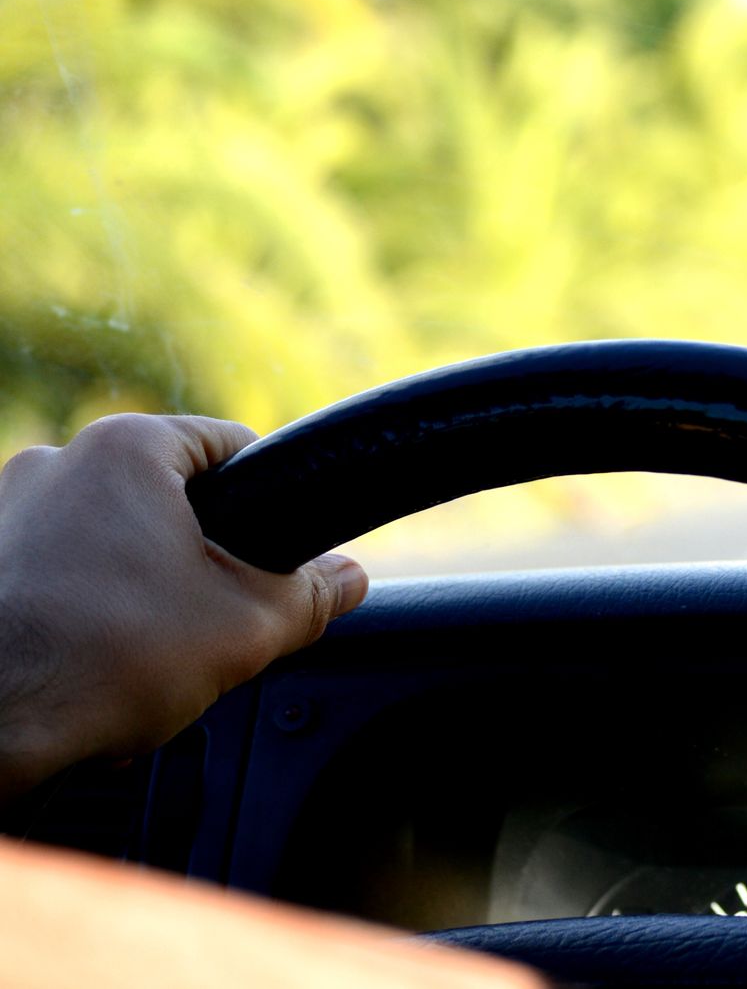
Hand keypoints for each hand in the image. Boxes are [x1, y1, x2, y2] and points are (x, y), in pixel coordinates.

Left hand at [0, 414, 368, 802]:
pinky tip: (92, 664)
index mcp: (128, 449)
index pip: (231, 447)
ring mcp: (1, 509)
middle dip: (194, 557)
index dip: (268, 503)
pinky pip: (53, 573)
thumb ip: (313, 594)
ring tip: (145, 653)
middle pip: (164, 498)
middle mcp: (54, 459)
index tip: (275, 557)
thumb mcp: (249, 626)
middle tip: (212, 618)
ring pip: (105, 539)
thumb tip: (348, 579)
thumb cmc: (105, 659)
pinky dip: (79, 610)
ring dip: (134, 587)